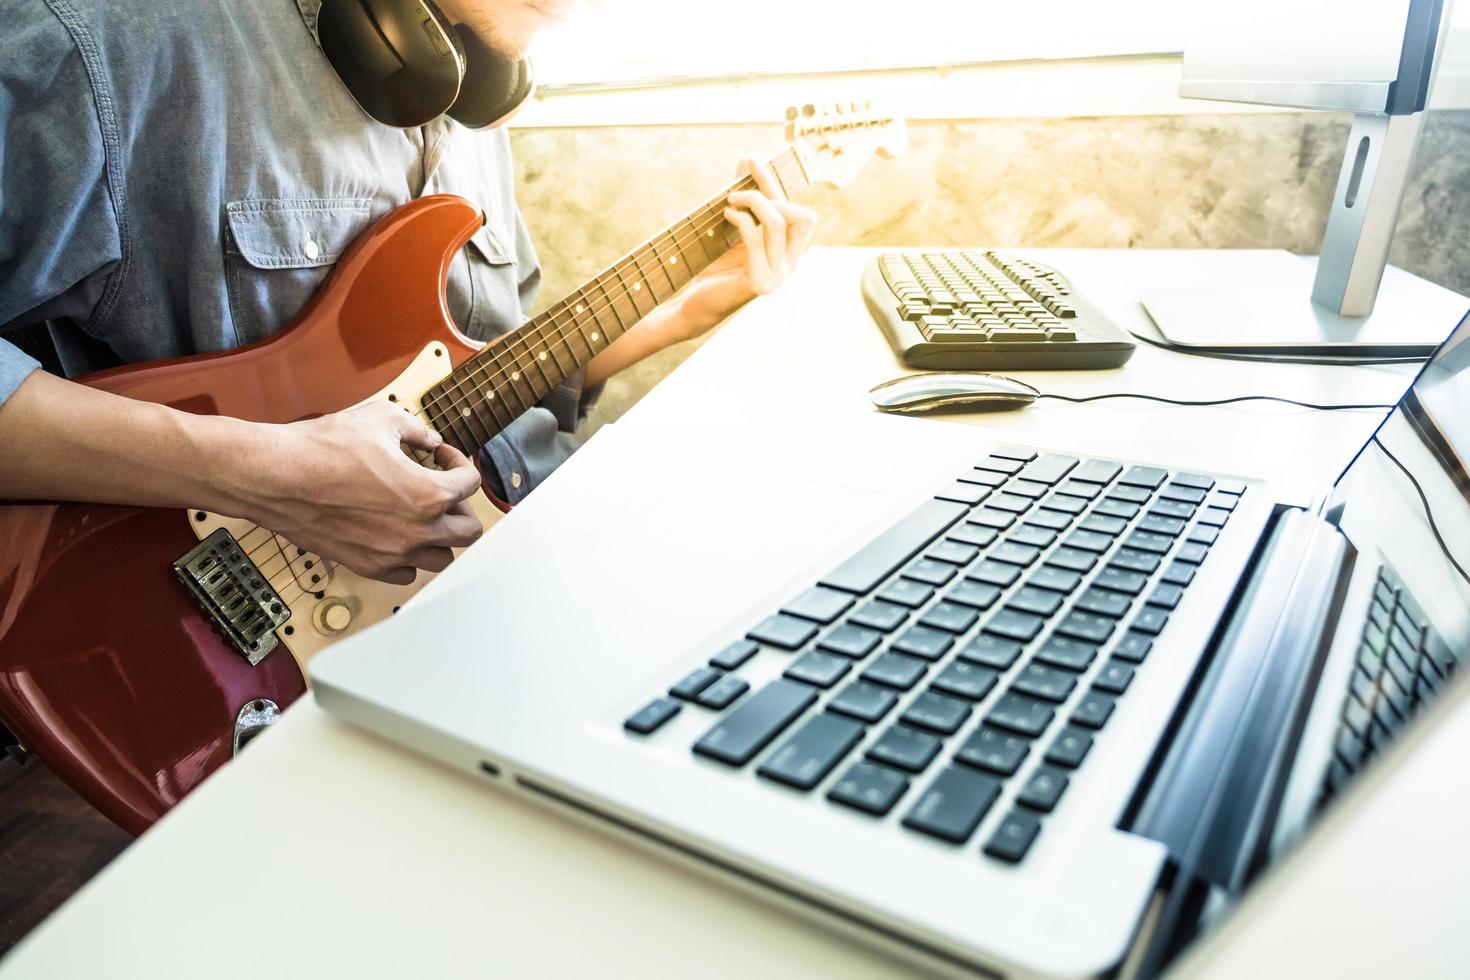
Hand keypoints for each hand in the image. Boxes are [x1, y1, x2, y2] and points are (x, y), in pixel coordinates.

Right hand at [235, 401, 483, 584]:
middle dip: (462, 506)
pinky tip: (396, 534)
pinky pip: (405, 574)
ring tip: (424, 515)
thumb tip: (429, 438)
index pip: (470, 484)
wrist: (276, 477)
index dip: (458, 462)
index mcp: (429, 494)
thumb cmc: (323, 448)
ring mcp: (392, 553)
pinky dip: (409, 558)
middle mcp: (417, 531)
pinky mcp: (367, 565)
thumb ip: (416, 429)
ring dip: (440, 536)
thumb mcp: (380, 418)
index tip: (441, 455)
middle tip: (443, 489)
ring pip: (441, 558)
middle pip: (468, 531)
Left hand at [669, 157, 818, 340]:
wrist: (698, 305)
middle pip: (800, 217)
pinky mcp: (759, 283)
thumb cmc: (715, 267)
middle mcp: (790, 265)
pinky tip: (726, 216)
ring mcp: (777, 276)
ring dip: (752, 203)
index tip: (751, 161)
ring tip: (729, 201)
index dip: (776, 184)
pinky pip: (756, 240)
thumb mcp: (731, 228)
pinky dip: (742, 221)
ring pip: (777, 224)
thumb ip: (742, 198)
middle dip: (769, 192)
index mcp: (789, 253)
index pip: (801, 214)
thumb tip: (745, 160)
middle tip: (737, 188)